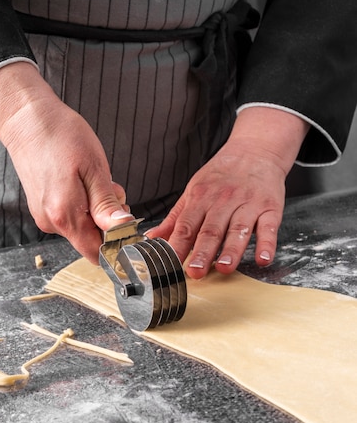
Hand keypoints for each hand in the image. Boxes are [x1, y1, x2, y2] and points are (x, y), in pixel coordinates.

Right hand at [0, 62, 133, 263]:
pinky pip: (70, 216)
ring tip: (95, 179)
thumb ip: (106, 205)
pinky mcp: (41, 208)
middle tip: (111, 189)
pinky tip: (81, 181)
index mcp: (66, 215)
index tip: (128, 222)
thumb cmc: (61, 136)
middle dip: (108, 221)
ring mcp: (44, 216)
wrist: (26, 119)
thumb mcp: (94, 168)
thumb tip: (123, 229)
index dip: (117, 243)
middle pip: (91, 240)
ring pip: (82, 227)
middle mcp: (52, 222)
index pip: (97, 253)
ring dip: (96, 210)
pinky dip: (83, 204)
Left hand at [147, 107, 309, 278]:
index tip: (171, 264)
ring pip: (238, 230)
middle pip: (211, 230)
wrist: (256, 150)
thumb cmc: (222, 175)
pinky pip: (269, 227)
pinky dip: (267, 244)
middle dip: (202, 252)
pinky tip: (263, 259)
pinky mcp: (270, 207)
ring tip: (225, 267)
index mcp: (201, 198)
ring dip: (232, 250)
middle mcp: (224, 201)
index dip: (177, 245)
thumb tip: (152, 238)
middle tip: (195, 272)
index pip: (186, 225)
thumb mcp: (194, 191)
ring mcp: (248, 204)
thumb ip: (175, 218)